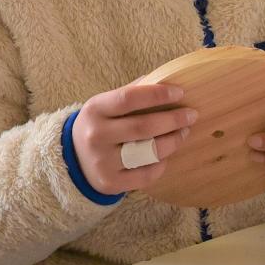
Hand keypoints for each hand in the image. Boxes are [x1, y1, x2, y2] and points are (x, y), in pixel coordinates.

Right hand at [70, 81, 197, 197]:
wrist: (72, 160)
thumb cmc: (98, 126)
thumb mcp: (105, 105)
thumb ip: (131, 93)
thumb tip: (167, 81)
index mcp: (95, 110)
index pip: (128, 98)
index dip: (157, 94)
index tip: (180, 92)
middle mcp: (96, 136)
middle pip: (143, 127)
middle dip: (173, 120)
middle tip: (191, 115)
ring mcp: (103, 162)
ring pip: (148, 152)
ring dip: (173, 142)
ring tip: (183, 133)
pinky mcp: (110, 183)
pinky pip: (146, 174)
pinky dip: (161, 164)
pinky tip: (165, 156)